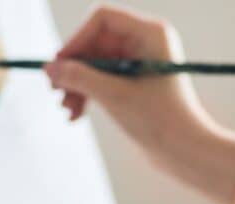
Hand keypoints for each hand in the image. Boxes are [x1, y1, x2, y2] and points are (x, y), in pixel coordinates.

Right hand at [44, 4, 234, 203]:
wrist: (186, 153)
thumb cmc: (160, 121)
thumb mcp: (114, 96)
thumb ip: (79, 78)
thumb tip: (48, 68)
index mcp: (150, 33)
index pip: (102, 20)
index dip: (77, 40)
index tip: (59, 67)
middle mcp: (147, 42)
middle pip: (95, 42)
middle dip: (75, 70)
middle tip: (56, 94)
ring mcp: (141, 62)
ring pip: (95, 64)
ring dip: (78, 85)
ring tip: (68, 111)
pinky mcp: (136, 83)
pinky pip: (103, 79)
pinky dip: (88, 94)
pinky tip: (76, 115)